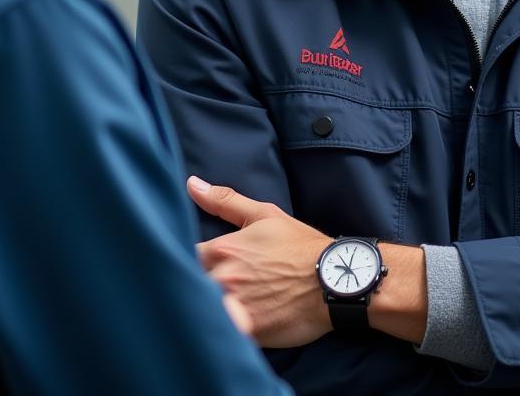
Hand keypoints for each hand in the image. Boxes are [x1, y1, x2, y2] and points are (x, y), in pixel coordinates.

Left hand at [188, 176, 332, 347]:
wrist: (334, 281)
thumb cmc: (299, 246)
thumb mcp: (264, 215)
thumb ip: (225, 201)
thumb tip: (192, 184)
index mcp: (223, 250)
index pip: (185, 256)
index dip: (187, 260)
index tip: (195, 263)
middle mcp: (223, 280)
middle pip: (189, 286)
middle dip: (194, 285)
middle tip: (205, 286)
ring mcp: (234, 309)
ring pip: (202, 311)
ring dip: (204, 309)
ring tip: (212, 308)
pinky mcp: (247, 334)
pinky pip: (223, 335)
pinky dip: (222, 331)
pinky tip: (228, 327)